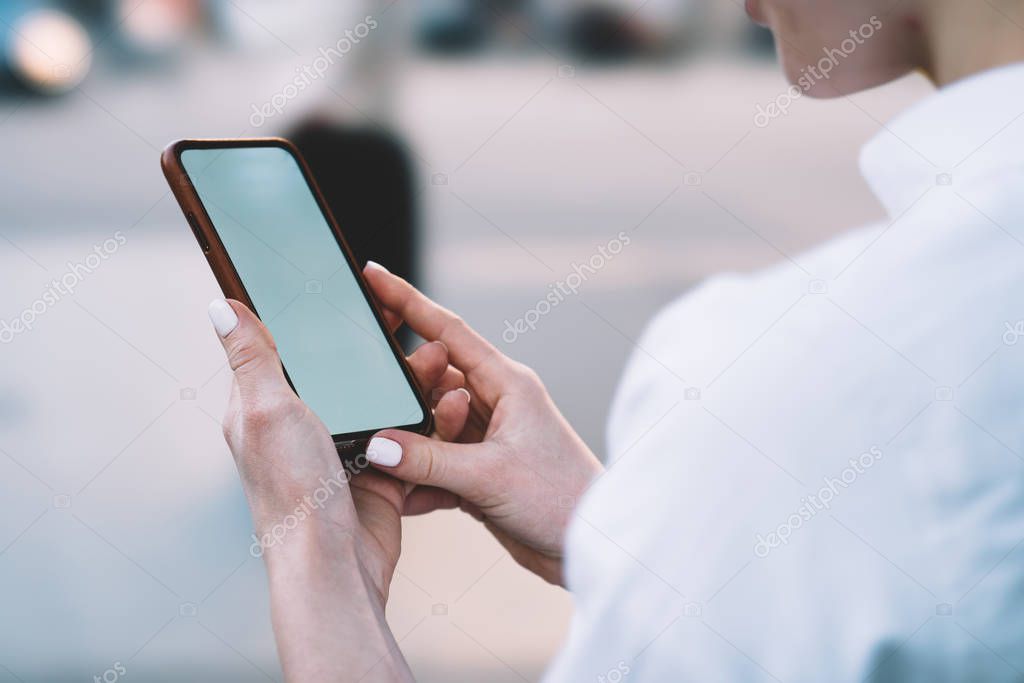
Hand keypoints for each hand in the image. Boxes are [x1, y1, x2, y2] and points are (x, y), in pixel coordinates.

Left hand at [207, 298, 468, 680]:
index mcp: (265, 407)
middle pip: (346, 371)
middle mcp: (303, 427)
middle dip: (379, 346)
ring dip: (413, 378)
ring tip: (441, 359)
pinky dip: (432, 417)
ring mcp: (344, 449)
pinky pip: (410, 433)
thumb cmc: (292, 492)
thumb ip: (251, 357)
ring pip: (384, 399)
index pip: (288, 348)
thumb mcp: (265, 411)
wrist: (335, 564)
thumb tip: (221, 307)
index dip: (317, 319)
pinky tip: (450, 401)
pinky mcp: (380, 470)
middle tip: (407, 319)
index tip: (349, 291)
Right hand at [361, 263, 604, 585]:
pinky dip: (421, 479)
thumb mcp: (488, 475)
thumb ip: (428, 459)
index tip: (372, 276)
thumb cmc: (561, 499)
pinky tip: (408, 498)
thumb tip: (378, 442)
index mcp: (508, 384)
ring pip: (431, 425)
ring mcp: (488, 438)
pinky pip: (437, 463)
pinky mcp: (481, 472)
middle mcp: (497, 404)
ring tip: (400, 465)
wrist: (590, 548)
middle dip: (406, 395)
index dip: (408, 301)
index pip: (448, 331)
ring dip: (414, 444)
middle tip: (382, 411)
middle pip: (433, 380)